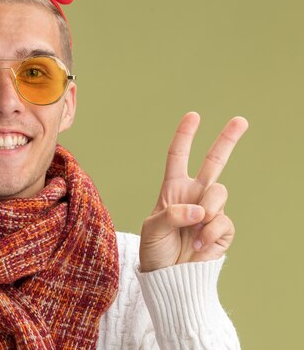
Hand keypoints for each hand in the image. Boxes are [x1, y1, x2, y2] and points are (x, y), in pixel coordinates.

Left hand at [139, 112, 247, 271]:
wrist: (170, 278)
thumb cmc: (155, 251)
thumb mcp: (152, 229)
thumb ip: (172, 215)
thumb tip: (200, 210)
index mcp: (173, 189)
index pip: (179, 157)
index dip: (185, 136)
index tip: (193, 116)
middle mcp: (194, 195)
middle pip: (214, 162)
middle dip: (227, 140)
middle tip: (241, 119)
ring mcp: (210, 211)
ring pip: (219, 192)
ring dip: (207, 209)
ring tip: (193, 231)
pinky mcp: (222, 230)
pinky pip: (222, 221)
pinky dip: (209, 234)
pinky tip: (199, 246)